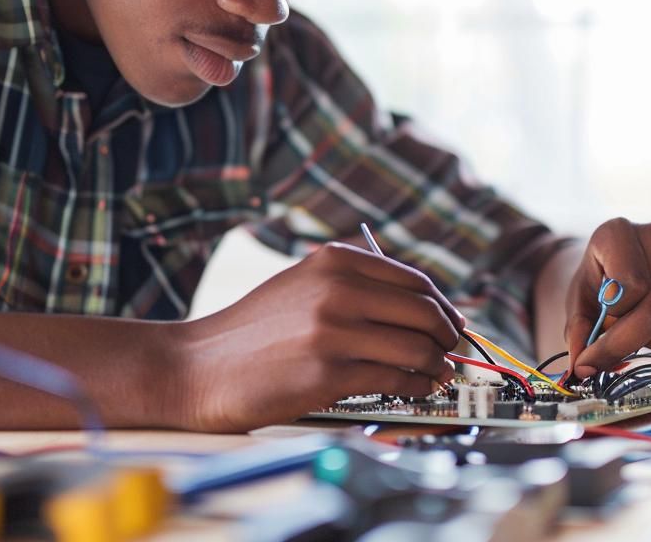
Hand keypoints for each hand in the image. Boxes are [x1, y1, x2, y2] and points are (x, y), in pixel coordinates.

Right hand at [175, 242, 463, 431]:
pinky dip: (414, 386)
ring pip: (417, 346)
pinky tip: (413, 389)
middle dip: (448, 335)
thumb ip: (352, 286)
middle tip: (451, 352)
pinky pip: (395, 378)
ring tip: (437, 375)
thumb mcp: (300, 286)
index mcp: (333, 261)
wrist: (197, 368)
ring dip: (437, 365)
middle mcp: (336, 288)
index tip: (453, 323)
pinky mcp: (329, 373)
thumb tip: (420, 307)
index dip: (443, 306)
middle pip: (425, 310)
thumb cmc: (251, 333)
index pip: (414, 280)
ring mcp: (333, 330)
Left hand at [564, 218, 650, 377]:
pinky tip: (646, 328)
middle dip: (626, 342)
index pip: (631, 282)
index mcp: (617, 232)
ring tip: (626, 333)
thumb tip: (580, 370)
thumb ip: (577, 333)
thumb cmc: (595, 284)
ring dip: (647, 342)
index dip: (615, 312)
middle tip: (602, 358)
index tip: (599, 323)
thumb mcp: (577, 304)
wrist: (614, 269)